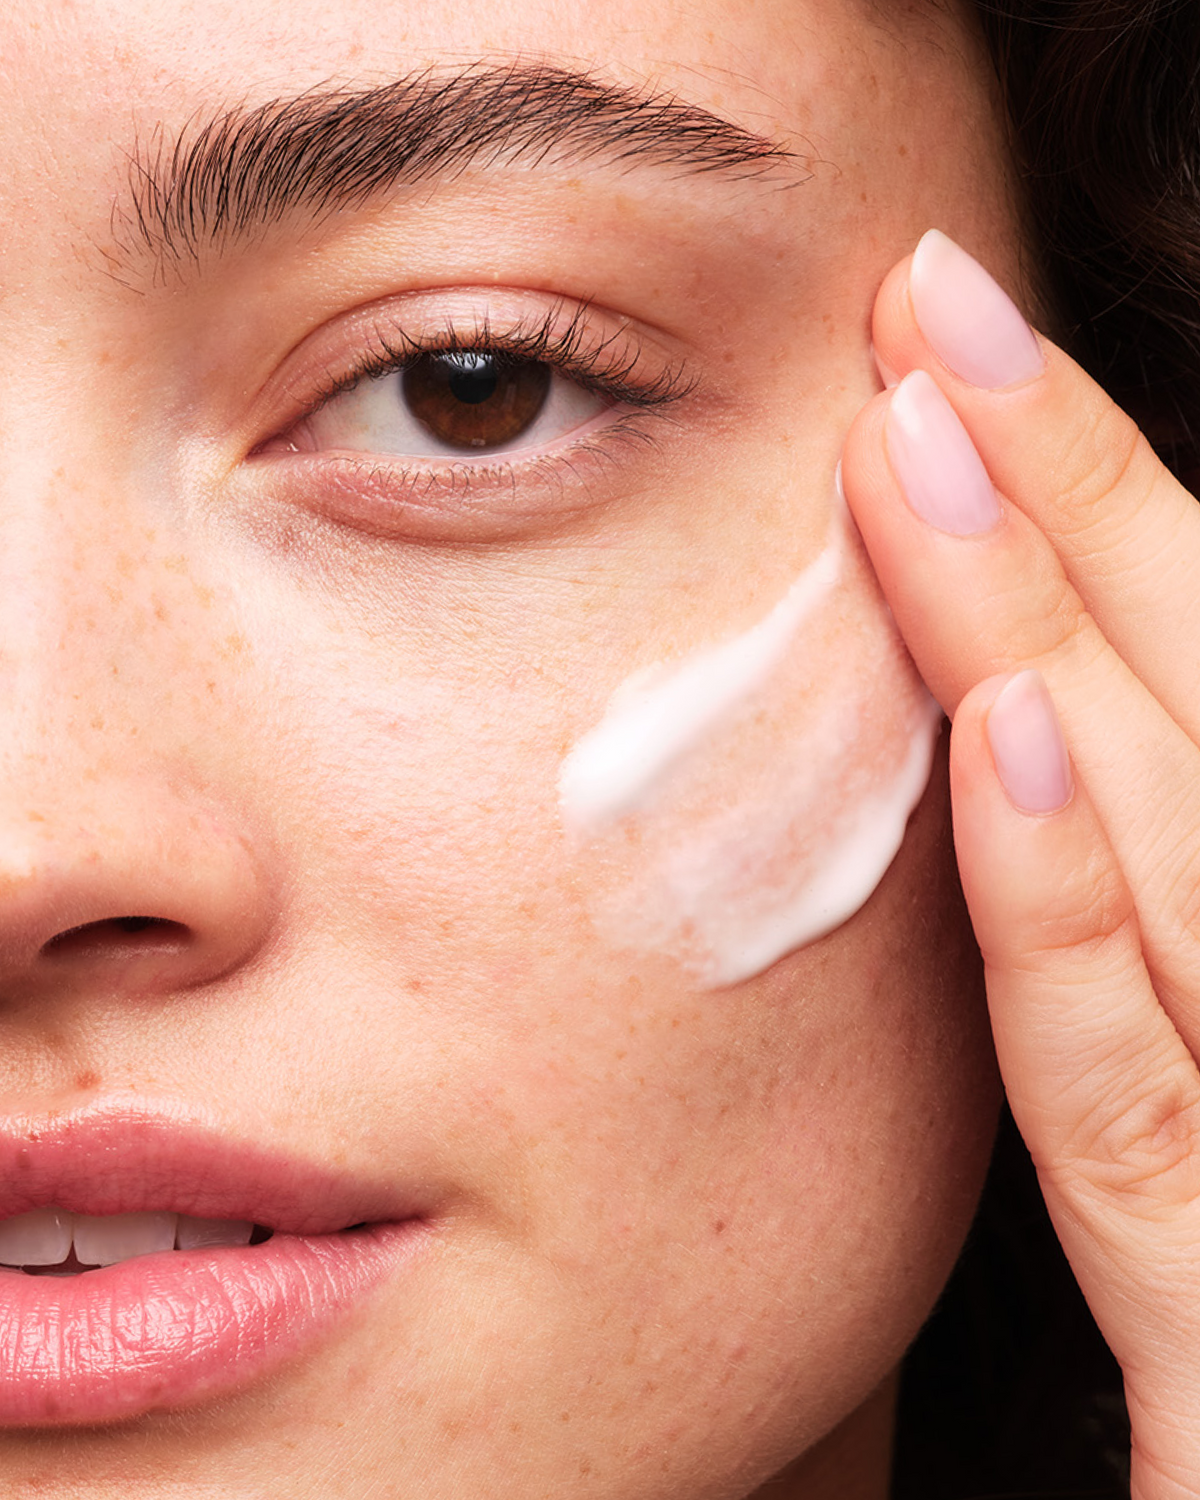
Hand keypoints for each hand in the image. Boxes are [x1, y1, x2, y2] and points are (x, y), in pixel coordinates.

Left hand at [841, 229, 1199, 1499]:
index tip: (954, 366)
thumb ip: (1124, 928)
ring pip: (1173, 850)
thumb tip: (1034, 721)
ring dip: (1051, 625)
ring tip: (925, 433)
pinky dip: (1078, 916)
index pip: (1195, 689)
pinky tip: (1004, 744)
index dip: (1094, 507)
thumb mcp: (1172, 1060)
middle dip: (1074, 496)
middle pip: (1194, 713)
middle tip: (932, 313)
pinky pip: (1137, 1110)